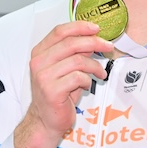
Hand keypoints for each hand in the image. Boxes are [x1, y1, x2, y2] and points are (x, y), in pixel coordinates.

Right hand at [14, 21, 110, 147]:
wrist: (45, 120)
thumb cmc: (56, 95)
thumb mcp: (63, 70)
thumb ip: (74, 54)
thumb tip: (93, 40)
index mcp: (40, 53)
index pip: (60, 31)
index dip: (80, 27)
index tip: (96, 28)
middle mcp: (39, 62)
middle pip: (71, 43)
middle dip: (94, 43)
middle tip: (107, 47)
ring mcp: (44, 76)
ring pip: (78, 60)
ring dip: (95, 66)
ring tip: (100, 72)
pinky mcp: (52, 90)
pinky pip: (78, 77)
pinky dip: (88, 80)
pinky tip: (87, 85)